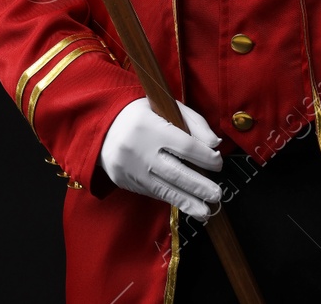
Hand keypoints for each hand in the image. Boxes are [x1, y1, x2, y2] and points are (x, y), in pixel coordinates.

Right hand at [97, 96, 223, 219]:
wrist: (101, 127)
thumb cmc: (141, 116)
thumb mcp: (166, 108)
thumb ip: (193, 122)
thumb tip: (215, 143)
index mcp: (150, 126)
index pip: (185, 146)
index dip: (205, 157)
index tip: (218, 163)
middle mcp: (139, 150)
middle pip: (176, 172)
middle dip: (199, 186)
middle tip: (217, 195)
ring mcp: (131, 168)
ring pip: (164, 189)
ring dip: (187, 202)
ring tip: (206, 211)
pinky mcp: (125, 181)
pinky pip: (152, 192)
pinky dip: (171, 198)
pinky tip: (186, 204)